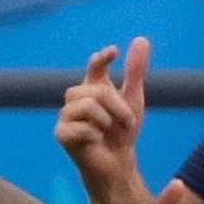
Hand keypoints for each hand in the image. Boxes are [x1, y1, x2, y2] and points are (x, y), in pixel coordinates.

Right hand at [57, 39, 150, 196]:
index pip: (95, 66)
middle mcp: (77, 98)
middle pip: (96, 89)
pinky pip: (80, 127)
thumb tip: (142, 39)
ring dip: (108, 120)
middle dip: (116, 105)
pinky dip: (95, 134)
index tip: (114, 52)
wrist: (118, 163)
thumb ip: (135, 71)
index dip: (102, 58)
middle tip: (127, 121)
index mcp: (93, 88)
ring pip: (87, 105)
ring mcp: (66, 115)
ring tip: (110, 131)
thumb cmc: (122, 132)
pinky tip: (96, 141)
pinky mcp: (61, 133)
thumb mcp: (133, 99)